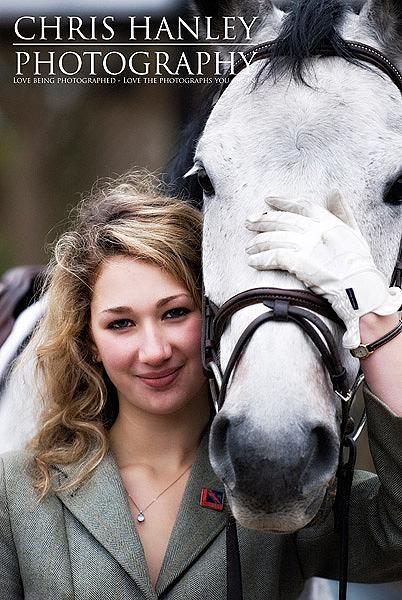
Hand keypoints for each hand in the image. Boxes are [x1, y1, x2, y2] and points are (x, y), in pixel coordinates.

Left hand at [245, 193, 401, 348]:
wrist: (360, 288)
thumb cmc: (360, 265)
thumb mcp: (355, 232)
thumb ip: (343, 212)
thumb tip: (335, 193)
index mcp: (329, 222)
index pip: (301, 205)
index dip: (283, 201)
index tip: (269, 200)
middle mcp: (316, 231)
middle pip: (283, 220)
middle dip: (263, 220)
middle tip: (249, 222)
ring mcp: (308, 246)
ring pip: (275, 238)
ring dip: (259, 242)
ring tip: (249, 247)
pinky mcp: (300, 263)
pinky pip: (274, 257)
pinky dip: (261, 259)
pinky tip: (253, 261)